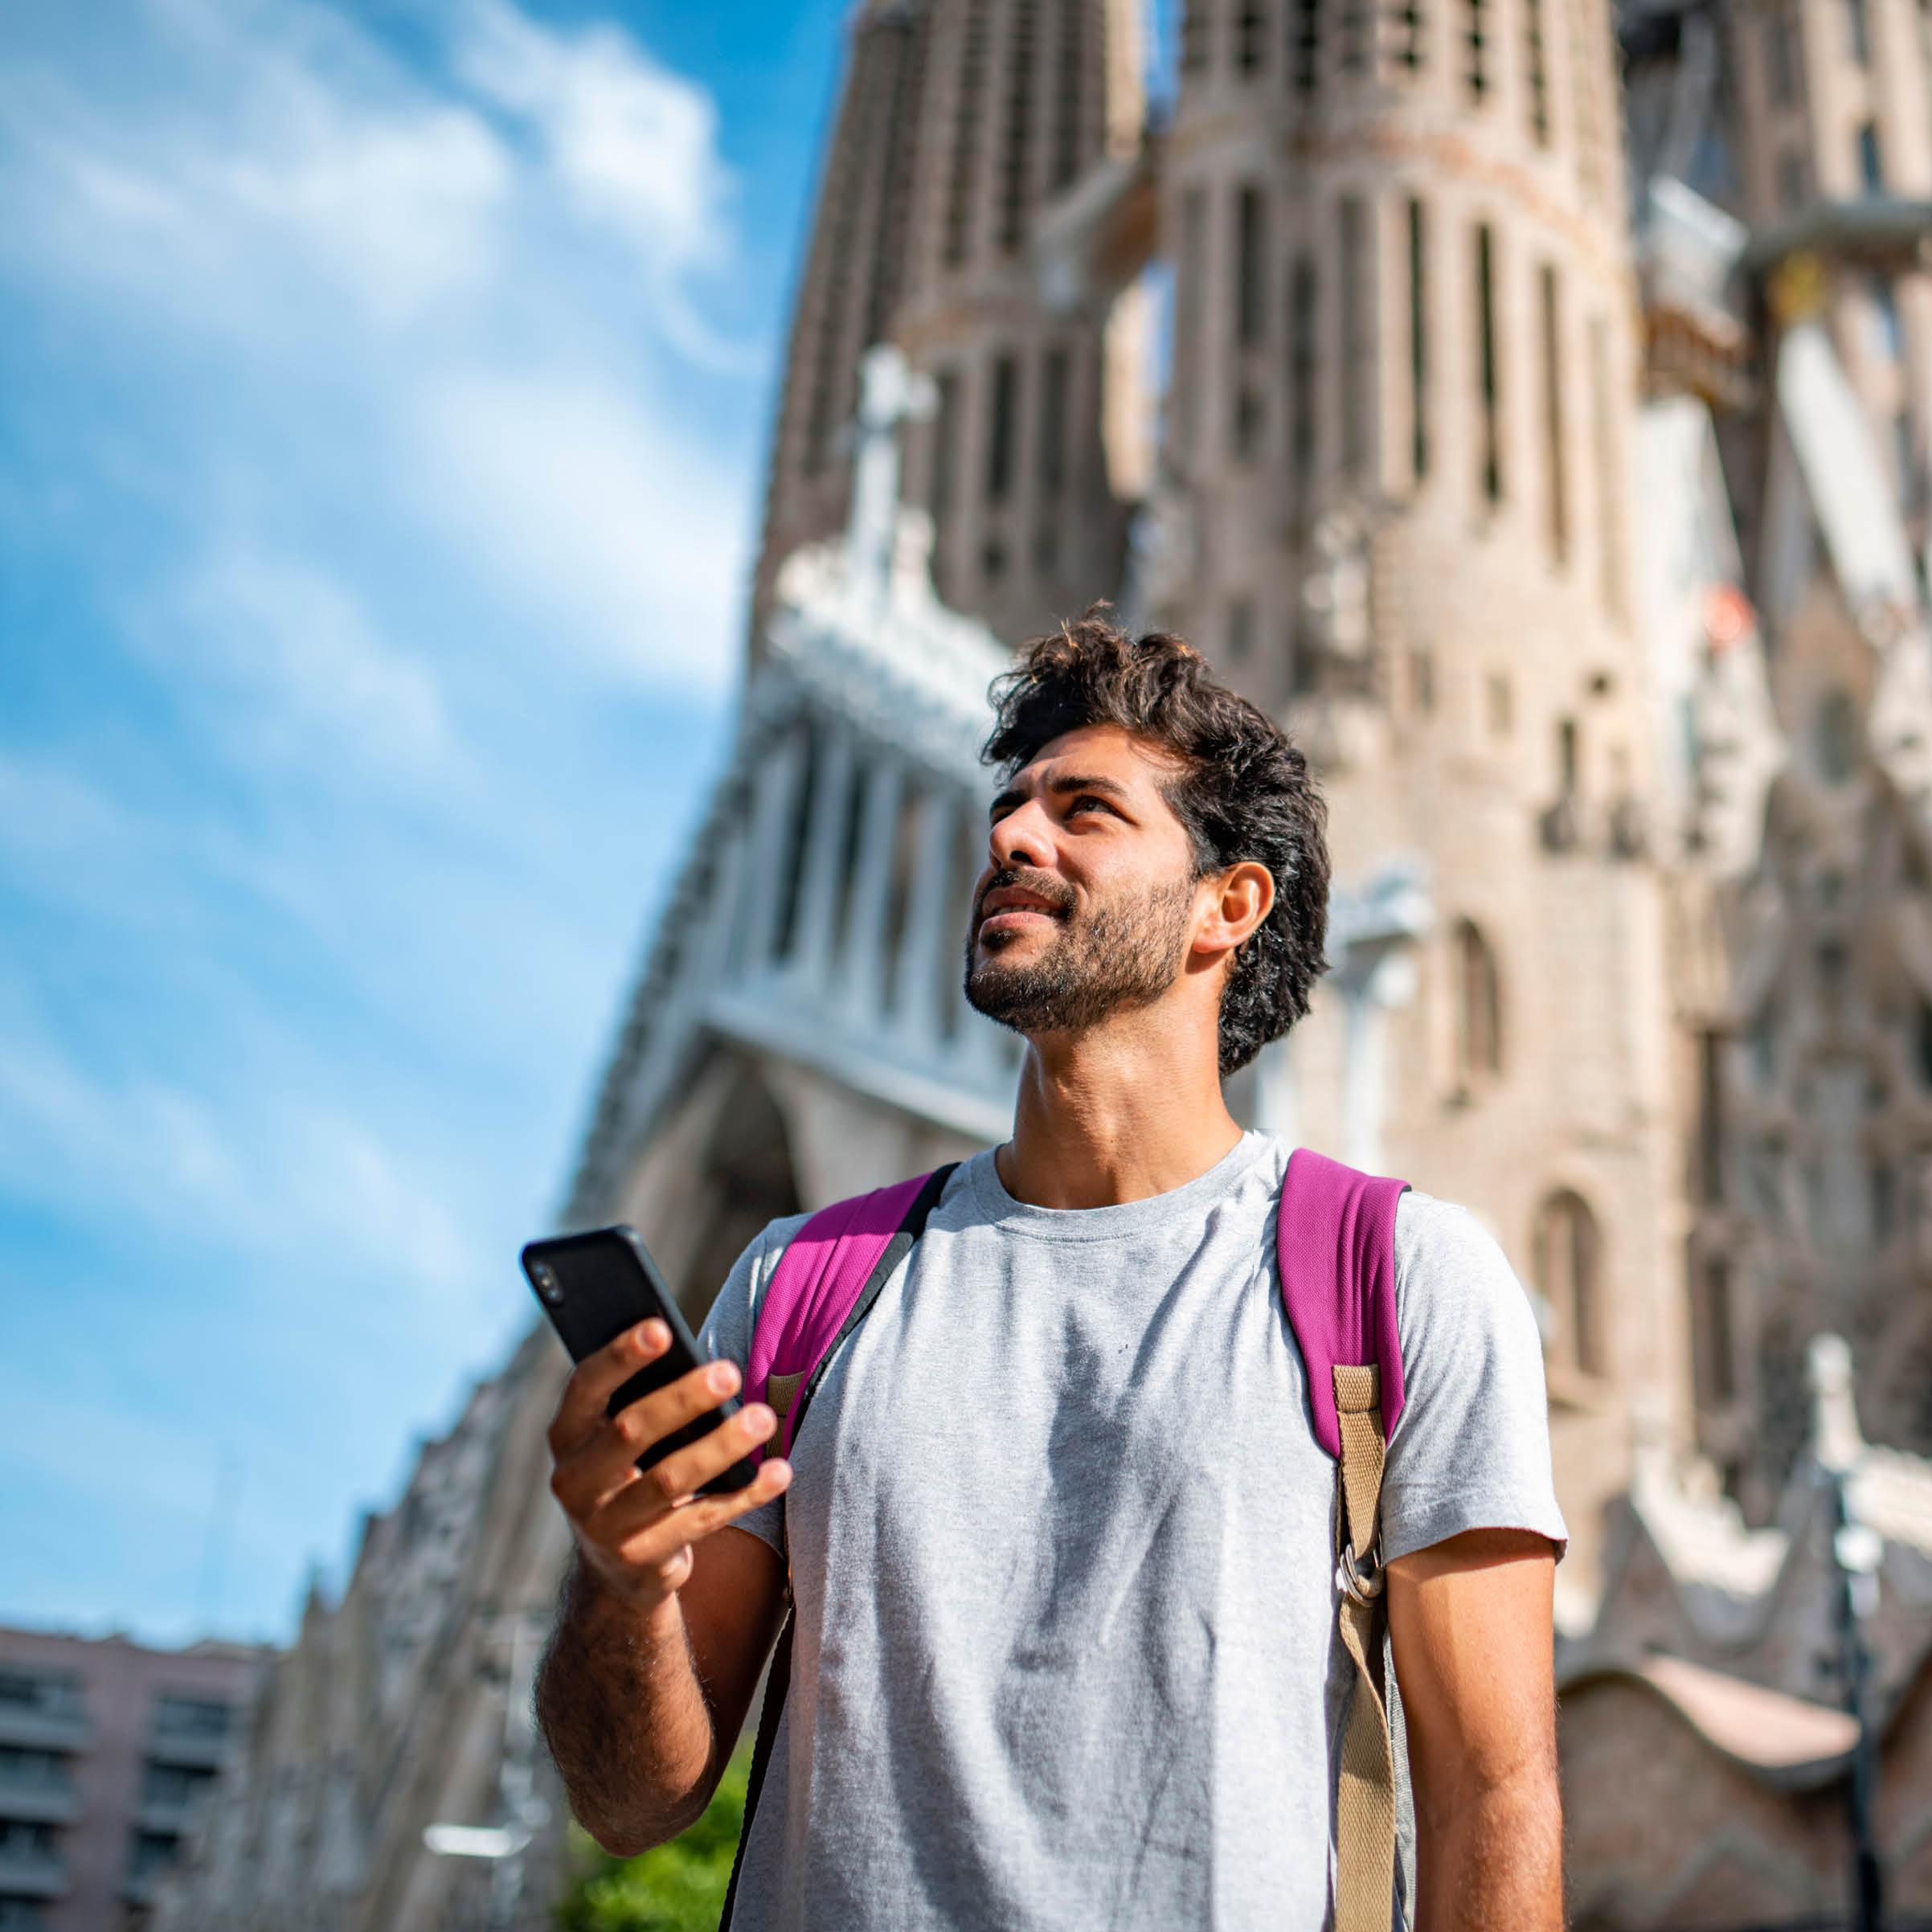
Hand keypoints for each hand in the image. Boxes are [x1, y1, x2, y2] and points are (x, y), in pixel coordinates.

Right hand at [545, 1321, 791, 1611]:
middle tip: (730, 1372)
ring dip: (721, 1445)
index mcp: (568, 1434)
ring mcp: (606, 1524)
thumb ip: (641, 1400)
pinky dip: (745, 1494)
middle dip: (683, 1398)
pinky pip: (702, 1519)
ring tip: (762, 1418)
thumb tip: (702, 1361)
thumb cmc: (630, 1468)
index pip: (587, 1386)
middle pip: (630, 1431)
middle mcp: (575, 1480)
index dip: (621, 1357)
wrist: (617, 1564)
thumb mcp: (618, 1436)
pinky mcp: (643, 1557)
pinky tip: (778, 1471)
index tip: (662, 1328)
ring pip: (670, 1479)